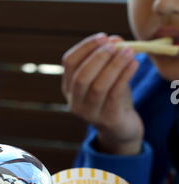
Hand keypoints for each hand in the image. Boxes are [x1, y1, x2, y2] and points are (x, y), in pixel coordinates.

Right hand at [62, 33, 143, 154]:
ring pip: (98, 87)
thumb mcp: (108, 75)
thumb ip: (109, 57)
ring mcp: (89, 114)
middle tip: (115, 45)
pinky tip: (134, 64)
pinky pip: (114, 95)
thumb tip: (116, 40)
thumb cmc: (112, 97)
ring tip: (129, 52)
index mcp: (69, 88)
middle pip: (81, 77)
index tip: (103, 37)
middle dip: (99, 57)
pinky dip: (124, 76)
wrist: (121, 127)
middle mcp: (75, 103)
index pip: (69, 63)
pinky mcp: (106, 120)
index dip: (85, 47)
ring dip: (114, 66)